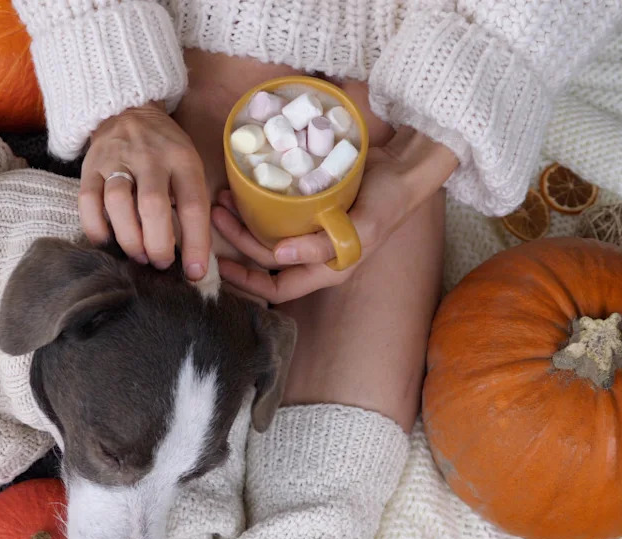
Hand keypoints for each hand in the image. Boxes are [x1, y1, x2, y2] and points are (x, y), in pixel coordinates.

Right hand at [79, 101, 210, 279]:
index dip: (196, 243)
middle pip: (153, 205)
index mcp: (182, 159)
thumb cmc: (165, 151)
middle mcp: (149, 157)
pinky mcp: (89, 168)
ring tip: (138, 257)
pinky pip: (87, 202)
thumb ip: (190, 205)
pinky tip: (108, 243)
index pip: (193, 204)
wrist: (127, 111)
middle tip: (162, 263)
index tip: (195, 273)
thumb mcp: (188, 167)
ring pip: (118, 203)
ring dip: (129, 238)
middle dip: (158, 243)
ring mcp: (116, 161)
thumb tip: (194, 261)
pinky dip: (96, 229)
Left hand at [215, 128, 458, 303]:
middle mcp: (313, 253)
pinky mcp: (309, 204)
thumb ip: (323, 246)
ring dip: (242, 218)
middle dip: (237, 238)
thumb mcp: (362, 227)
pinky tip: (243, 184)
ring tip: (224, 197)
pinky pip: (276, 209)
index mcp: (325, 268)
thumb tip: (278, 256)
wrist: (403, 166)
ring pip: (266, 232)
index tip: (220, 264)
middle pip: (264, 256)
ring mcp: (310, 228)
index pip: (276, 289)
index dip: (246, 283)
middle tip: (217, 212)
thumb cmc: (388, 202)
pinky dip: (257, 200)